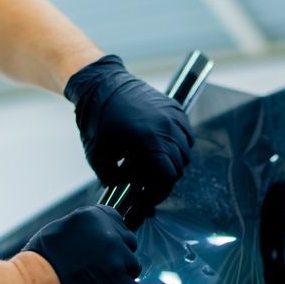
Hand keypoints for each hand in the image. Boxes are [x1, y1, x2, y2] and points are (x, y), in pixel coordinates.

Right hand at [22, 206, 141, 283]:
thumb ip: (85, 232)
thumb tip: (99, 237)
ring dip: (118, 277)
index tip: (99, 252)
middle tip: (94, 272)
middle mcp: (109, 235)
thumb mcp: (60, 231)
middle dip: (115, 258)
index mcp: (93, 217)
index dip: (109, 240)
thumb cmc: (37, 266)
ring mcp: (117, 260)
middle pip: (127, 245)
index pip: (117, 223)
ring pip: (131, 268)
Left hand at [65, 55, 194, 204]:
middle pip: (179, 166)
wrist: (101, 85)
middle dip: (164, 179)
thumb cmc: (97, 120)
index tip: (148, 198)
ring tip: (155, 165)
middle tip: (148, 184)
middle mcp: (166, 129)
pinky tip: (164, 147)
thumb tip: (126, 190)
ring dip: (173, 162)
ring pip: (186, 151)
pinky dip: (180, 144)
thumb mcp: (97, 157)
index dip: (158, 193)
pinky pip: (187, 133)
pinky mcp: (174, 107)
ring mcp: (172, 116)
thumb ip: (113, 180)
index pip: (168, 177)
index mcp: (149, 142)